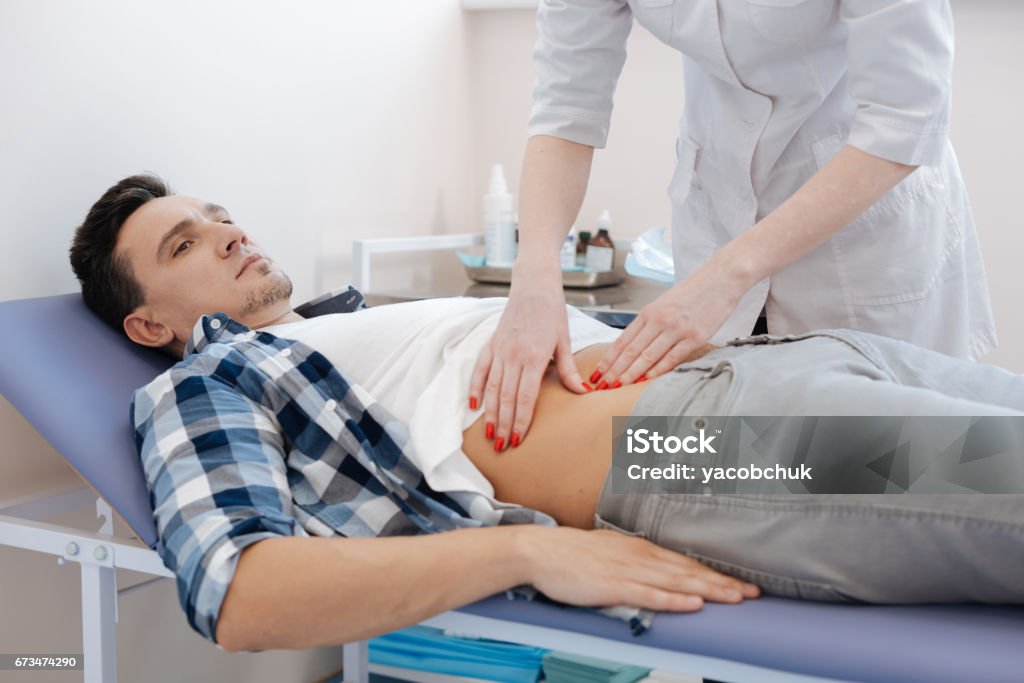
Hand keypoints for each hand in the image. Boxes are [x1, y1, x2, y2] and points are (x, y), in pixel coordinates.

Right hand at [470, 270, 587, 450]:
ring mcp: (500, 350)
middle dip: (503, 425)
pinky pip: (479, 370)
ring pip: (491, 389)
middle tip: (501, 447)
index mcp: (534, 357)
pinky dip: (474, 388)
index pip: (525, 397)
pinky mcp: (491, 344)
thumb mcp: (564, 340)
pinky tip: (472, 406)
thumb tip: (583, 392)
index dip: (520, 420)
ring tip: (489, 435)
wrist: (534, 285)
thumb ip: (568, 369)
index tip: (518, 439)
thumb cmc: (552, 312)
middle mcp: (513, 356)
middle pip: (505, 398)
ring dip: (489, 414)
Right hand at [523, 526, 759, 611]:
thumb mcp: (611, 551)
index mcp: (640, 549)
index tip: (739, 584)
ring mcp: (629, 571)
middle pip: (689, 572)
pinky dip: (674, 600)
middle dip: (723, 583)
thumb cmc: (572, 553)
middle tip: (753, 593)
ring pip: (677, 583)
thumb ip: (634, 560)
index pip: (685, 564)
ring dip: (708, 591)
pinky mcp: (615, 586)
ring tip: (735, 598)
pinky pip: (650, 595)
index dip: (714, 575)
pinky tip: (692, 605)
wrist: (543, 551)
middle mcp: (641, 557)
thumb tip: (654, 569)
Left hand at [590, 255, 749, 387]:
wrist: (722, 277)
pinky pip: (671, 358)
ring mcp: (677, 329)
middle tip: (602, 385)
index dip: (609, 358)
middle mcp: (660, 320)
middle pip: (631, 351)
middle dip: (615, 370)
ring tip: (618, 387)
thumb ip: (650, 324)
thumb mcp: (665, 304)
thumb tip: (634, 346)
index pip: (623, 340)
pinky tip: (645, 381)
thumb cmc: (694, 291)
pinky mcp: (695, 337)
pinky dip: (656, 371)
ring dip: (631, 374)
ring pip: (647, 357)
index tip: (598, 372)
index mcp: (649, 312)